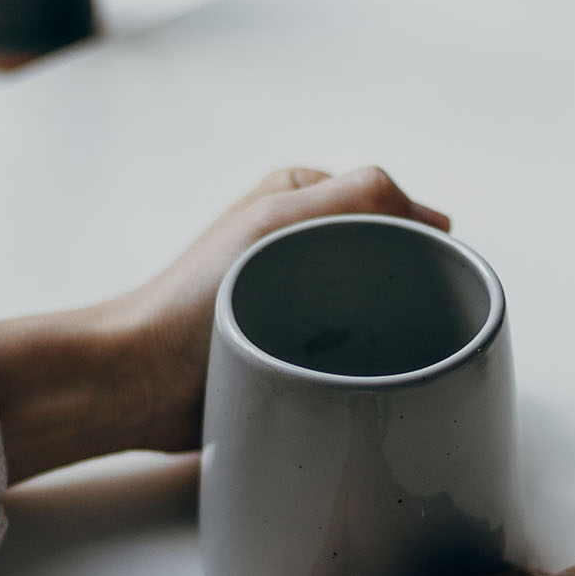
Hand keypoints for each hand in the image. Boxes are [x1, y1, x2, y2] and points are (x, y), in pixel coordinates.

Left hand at [0, 167, 446, 482]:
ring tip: (383, 355)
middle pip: (389, 261)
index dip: (419, 240)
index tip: (431, 277)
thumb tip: (432, 217)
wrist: (143, 380)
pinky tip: (366, 381)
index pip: (391, 206)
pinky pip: (351, 354)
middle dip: (407, 291)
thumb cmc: (196, 298)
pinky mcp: (293, 350)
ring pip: (376, 311)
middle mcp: (300, 245)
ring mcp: (298, 300)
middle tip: (411, 324)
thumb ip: (358, 194)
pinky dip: (364, 365)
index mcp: (299, 199)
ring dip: (387, 334)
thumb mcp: (279, 220)